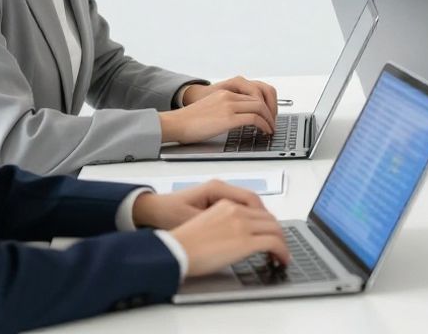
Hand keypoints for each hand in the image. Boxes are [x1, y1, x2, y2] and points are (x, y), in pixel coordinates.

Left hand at [132, 179, 264, 229]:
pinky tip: (249, 234)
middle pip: (254, 201)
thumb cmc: (167, 214)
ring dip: (259, 221)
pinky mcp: (214, 202)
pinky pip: (239, 209)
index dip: (266, 218)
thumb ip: (219, 227)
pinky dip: (248, 220)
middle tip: (276, 238)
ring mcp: (218, 194)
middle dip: (267, 221)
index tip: (275, 233)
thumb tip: (242, 235)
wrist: (150, 211)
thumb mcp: (195, 223)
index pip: (251, 200)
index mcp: (217, 189)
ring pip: (248, 205)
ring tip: (266, 237)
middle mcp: (220, 188)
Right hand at [159, 89, 276, 143]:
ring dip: (269, 119)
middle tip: (274, 123)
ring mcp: (229, 105)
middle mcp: (229, 95)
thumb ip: (226, 108)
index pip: (253, 93)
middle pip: (260, 99)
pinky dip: (264, 125)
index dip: (265, 105)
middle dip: (271, 112)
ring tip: (271, 128)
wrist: (176, 123)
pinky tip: (264, 131)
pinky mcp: (228, 118)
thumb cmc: (189, 121)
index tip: (269, 115)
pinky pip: (254, 118)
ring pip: (260, 107)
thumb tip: (240, 119)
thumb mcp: (211, 108)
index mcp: (225, 92)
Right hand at [165, 185, 291, 276]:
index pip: (256, 209)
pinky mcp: (246, 241)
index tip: (269, 232)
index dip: (266, 222)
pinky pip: (274, 243)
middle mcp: (236, 211)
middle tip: (278, 245)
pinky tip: (281, 260)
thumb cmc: (184, 243)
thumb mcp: (205, 222)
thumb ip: (223, 222)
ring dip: (282, 242)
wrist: (175, 251)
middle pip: (269, 218)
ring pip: (275, 229)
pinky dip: (282, 251)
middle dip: (277, 232)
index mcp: (226, 205)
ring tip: (281, 254)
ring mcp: (243, 225)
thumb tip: (235, 235)